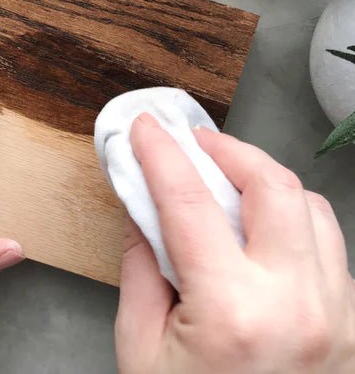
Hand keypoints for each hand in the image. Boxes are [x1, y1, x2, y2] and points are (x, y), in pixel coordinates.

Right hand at [116, 113, 354, 373]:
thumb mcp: (140, 346)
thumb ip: (140, 265)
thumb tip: (143, 204)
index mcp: (232, 313)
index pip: (188, 200)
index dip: (160, 152)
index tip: (146, 127)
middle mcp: (297, 306)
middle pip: (273, 186)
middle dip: (228, 148)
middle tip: (194, 141)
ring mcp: (336, 316)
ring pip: (310, 206)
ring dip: (264, 177)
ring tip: (227, 175)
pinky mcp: (350, 325)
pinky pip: (327, 244)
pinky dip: (292, 215)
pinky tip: (259, 221)